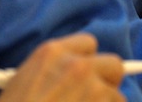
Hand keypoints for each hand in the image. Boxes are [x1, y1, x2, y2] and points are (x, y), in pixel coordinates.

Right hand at [0, 33, 125, 101]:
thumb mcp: (26, 80)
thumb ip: (54, 71)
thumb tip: (76, 75)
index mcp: (53, 53)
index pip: (89, 44)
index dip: (89, 61)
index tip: (88, 75)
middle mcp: (77, 65)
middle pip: (113, 64)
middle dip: (107, 81)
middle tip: (95, 97)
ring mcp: (92, 88)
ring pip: (115, 94)